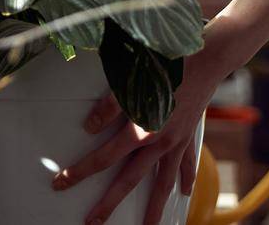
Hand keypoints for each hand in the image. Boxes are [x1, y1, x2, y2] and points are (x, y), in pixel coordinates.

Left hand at [50, 48, 224, 224]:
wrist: (207, 60)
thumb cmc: (166, 66)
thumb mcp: (131, 81)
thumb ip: (109, 107)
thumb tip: (89, 128)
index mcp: (140, 131)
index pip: (103, 158)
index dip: (80, 172)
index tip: (61, 183)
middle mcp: (158, 143)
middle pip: (129, 180)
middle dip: (109, 204)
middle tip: (92, 223)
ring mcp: (176, 143)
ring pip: (162, 183)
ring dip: (154, 207)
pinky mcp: (189, 137)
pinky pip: (187, 165)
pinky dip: (187, 180)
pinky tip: (184, 193)